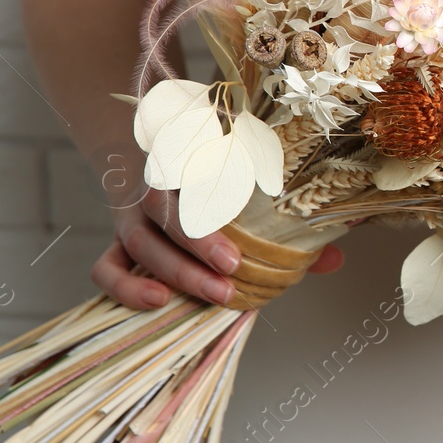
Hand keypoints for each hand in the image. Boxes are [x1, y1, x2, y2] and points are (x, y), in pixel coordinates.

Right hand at [92, 164, 343, 309]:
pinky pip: (106, 266)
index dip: (215, 210)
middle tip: (233, 273)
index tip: (238, 247)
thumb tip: (336, 258)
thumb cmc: (215, 164)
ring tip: (213, 295)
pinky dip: (125, 286)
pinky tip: (157, 302)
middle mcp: (157, 183)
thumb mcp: (251, 174)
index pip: (195, 177)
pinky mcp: (119, 238)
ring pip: (138, 241)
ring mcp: (133, 212)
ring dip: (176, 270)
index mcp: (190, 158)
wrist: (154, 139)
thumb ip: (289, 216)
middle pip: (164, 213)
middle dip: (197, 248)